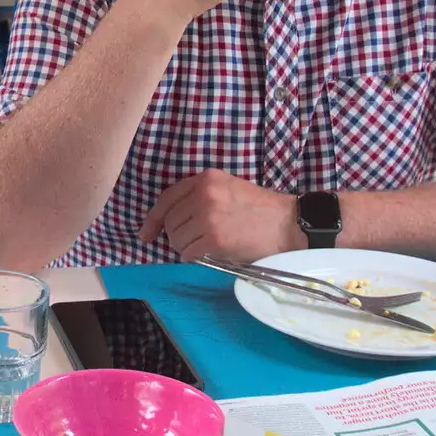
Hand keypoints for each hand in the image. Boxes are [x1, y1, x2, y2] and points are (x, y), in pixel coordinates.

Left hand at [139, 169, 302, 261]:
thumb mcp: (229, 188)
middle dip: (175, 236)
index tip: (146, 233)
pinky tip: (206, 255)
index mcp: (206, 178)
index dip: (153, 218)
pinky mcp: (215, 238)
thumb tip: (173, 218)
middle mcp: (203, 194)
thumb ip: (202, 196)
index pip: (167, 198)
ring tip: (203, 247)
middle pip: (170, 221)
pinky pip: (188, 253)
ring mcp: (208, 216)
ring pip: (177, 239)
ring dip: (185, 248)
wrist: (289, 223)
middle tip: (190, 242)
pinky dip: (192, 257)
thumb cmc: (261, 209)